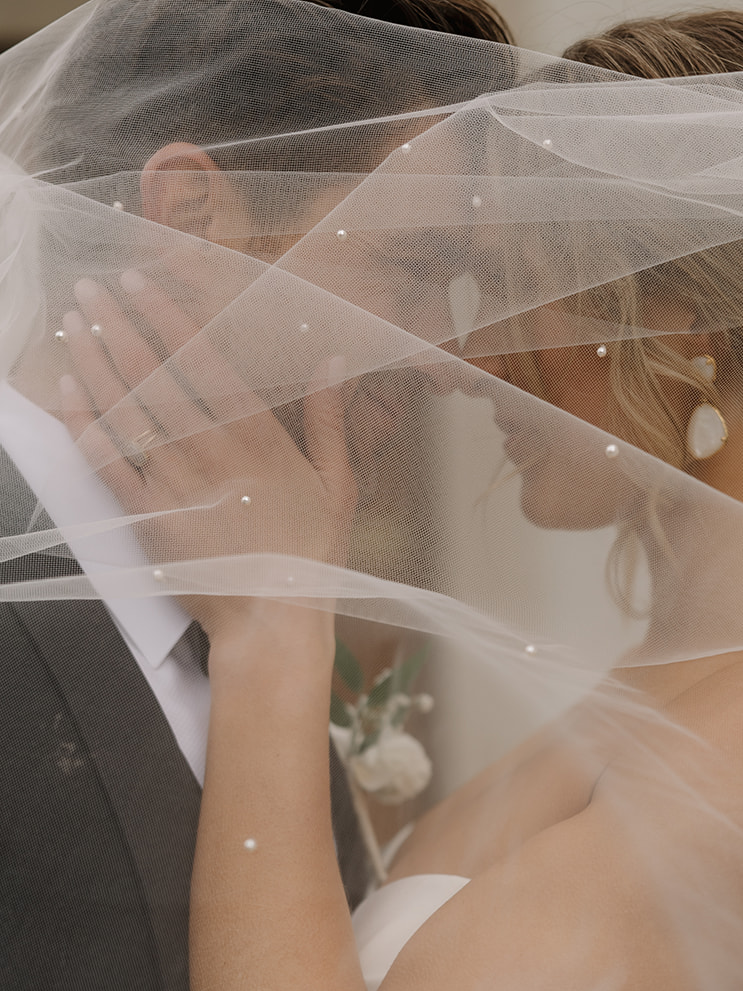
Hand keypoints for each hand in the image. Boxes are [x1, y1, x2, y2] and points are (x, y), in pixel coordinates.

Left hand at [57, 266, 358, 641]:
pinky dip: (85, 422)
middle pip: (154, 373)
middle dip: (117, 325)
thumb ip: (329, 419)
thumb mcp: (338, 486)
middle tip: (90, 289)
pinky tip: (69, 389)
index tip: (139, 284)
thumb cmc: (309, 557)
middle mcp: (212, 453)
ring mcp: (176, 483)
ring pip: (126, 407)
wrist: (272, 620)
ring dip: (94, 360)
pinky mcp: (148, 516)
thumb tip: (334, 358)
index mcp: (258, 439)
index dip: (166, 317)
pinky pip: (107, 459)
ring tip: (73, 323)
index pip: (203, 360)